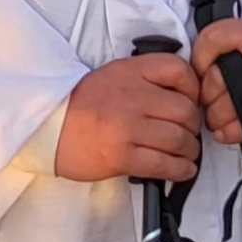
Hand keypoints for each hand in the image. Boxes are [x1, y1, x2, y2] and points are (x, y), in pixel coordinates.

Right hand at [55, 52, 202, 182]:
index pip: (178, 70)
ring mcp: (128, 127)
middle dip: (193, 126)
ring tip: (187, 154)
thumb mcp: (113, 76)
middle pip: (185, 110)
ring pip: (179, 139)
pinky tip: (182, 170)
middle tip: (189, 133)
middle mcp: (133, 96)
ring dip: (190, 150)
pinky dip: (180, 170)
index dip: (194, 88)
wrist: (47, 127)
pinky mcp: (123, 156)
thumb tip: (179, 96)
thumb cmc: (80, 104)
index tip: (193, 100)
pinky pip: (164, 164)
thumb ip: (144, 80)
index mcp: (130, 72)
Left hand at [191, 18, 241, 141]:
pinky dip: (229, 132)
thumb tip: (193, 71)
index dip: (198, 59)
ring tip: (216, 119)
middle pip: (216, 77)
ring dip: (214, 118)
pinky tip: (227, 131)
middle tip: (208, 103)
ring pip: (226, 105)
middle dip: (205, 96)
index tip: (200, 74)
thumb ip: (229, 47)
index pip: (213, 37)